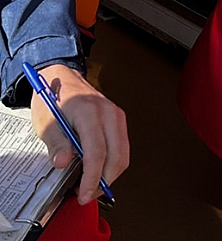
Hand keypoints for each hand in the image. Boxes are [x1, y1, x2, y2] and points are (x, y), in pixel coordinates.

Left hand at [30, 65, 128, 204]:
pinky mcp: (119, 120)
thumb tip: (62, 163)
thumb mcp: (46, 122)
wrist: (64, 79)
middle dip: (104, 181)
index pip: (97, 151)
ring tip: (92, 185)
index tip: (85, 193)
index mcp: (89, 112)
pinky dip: (113, 163)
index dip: (92, 177)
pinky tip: (98, 170)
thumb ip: (56, 143)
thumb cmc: (54, 99)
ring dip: (110, 174)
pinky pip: (122, 147)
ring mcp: (117, 116)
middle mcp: (109, 113)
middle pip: (116, 156)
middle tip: (87, 194)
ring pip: (123, 154)